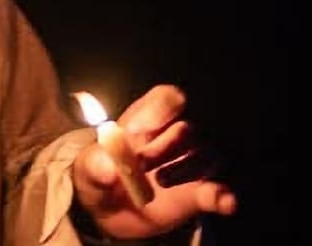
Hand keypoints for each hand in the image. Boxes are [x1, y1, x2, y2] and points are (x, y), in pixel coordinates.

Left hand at [71, 84, 236, 240]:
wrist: (111, 212)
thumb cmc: (100, 177)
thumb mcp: (87, 172)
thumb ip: (95, 166)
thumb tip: (107, 166)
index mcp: (145, 119)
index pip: (166, 98)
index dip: (161, 109)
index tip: (144, 127)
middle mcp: (174, 136)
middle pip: (188, 128)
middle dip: (168, 144)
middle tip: (145, 163)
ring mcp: (192, 163)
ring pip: (209, 155)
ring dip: (189, 168)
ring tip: (161, 181)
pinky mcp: (202, 193)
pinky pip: (222, 189)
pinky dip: (223, 195)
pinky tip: (222, 201)